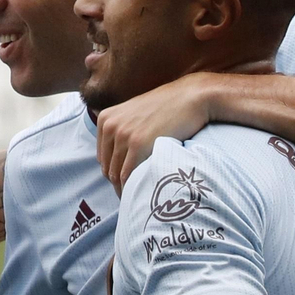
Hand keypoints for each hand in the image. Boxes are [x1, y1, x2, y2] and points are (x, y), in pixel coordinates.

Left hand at [95, 71, 217, 191]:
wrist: (192, 97)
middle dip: (118, 184)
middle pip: (108, 167)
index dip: (114, 172)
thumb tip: (119, 157)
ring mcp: (123, 135)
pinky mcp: (138, 144)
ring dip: (125, 189)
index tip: (126, 183)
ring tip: (138, 197)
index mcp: (106, 119)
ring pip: (116, 174)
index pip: (103, 157)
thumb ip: (122, 128)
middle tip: (133, 195)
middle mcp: (110, 126)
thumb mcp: (135, 112)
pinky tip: (142, 193)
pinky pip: (128, 175)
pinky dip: (132, 187)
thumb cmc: (169, 107)